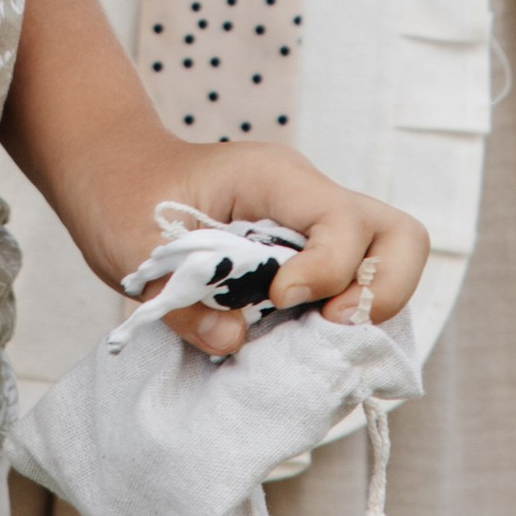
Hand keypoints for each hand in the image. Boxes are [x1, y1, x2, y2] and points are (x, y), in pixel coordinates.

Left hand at [54, 121, 428, 359]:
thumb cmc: (123, 196)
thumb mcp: (132, 247)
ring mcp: (315, 229)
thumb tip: (233, 340)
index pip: (343, 221)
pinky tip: (295, 341)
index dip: (325, 272)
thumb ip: (179, 299)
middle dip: (380, 294)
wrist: (115, 174)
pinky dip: (341, 322)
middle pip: (401, 237)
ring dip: (365, 311)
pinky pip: (355, 288)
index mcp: (275, 178)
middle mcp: (310, 199)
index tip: (277, 300)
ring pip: (390, 263)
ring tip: (310, 339)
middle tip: (325, 326)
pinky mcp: (308, 259)